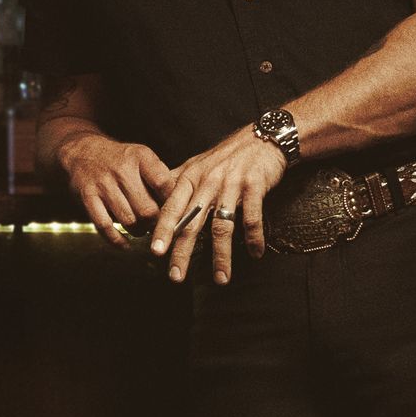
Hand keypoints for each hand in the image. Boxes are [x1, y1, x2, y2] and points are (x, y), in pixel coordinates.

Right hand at [63, 134, 175, 246]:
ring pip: (128, 220)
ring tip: (140, 230)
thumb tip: (178, 206)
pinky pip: (104, 225)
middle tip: (156, 226)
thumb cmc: (118, 159)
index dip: (172, 204)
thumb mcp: (141, 157)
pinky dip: (116, 240)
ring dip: (138, 231)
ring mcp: (103, 184)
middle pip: (147, 209)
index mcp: (141, 157)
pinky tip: (124, 243)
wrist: (83, 150)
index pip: (164, 184)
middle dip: (155, 224)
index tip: (175, 214)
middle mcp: (122, 169)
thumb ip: (158, 177)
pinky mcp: (87, 197)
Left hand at [146, 127, 289, 283]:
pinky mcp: (254, 186)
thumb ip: (174, 183)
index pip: (171, 208)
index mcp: (189, 179)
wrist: (263, 138)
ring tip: (221, 279)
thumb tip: (152, 202)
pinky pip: (252, 217)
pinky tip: (255, 254)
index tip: (155, 253)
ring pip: (222, 226)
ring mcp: (231, 185)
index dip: (162, 231)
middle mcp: (207, 182)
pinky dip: (253, 238)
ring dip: (221, 255)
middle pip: (192, 223)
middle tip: (176, 276)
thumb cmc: (226, 156)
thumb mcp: (195, 165)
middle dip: (183, 252)